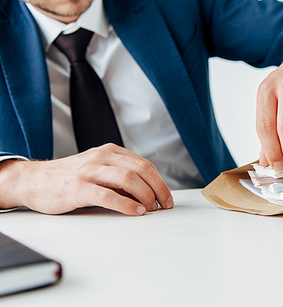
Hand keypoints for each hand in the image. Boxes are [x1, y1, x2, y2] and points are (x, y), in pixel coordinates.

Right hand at [0, 144, 172, 215]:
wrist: (33, 180)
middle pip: (142, 170)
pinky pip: (108, 195)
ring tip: (151, 208)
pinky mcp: (78, 187)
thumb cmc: (69, 177)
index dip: (160, 182)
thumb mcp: (98, 169)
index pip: (145, 164)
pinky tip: (136, 211)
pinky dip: (127, 205)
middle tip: (164, 205)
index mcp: (110, 152)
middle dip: (158, 189)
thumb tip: (148, 192)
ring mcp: (90, 171)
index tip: (167, 197)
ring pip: (128, 179)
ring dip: (145, 196)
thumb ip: (120, 176)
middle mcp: (102, 157)